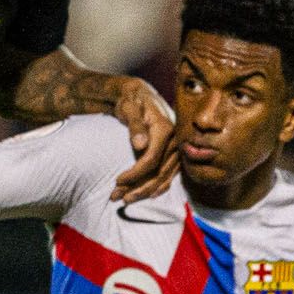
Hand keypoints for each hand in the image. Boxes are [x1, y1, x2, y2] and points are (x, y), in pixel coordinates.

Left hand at [108, 76, 177, 204]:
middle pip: (158, 172)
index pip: (151, 159)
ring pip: (164, 177)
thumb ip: (135, 125)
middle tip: (116, 197)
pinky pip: (170, 175)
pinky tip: (146, 195)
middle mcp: (175, 140)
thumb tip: (140, 145)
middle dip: (137, 188)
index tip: (117, 181)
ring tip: (125, 199)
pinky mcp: (176, 154)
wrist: (141, 95)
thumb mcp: (129, 108)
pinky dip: (158, 187)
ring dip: (145, 192)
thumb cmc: (132, 100)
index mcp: (165, 129)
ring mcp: (177, 148)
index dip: (134, 174)